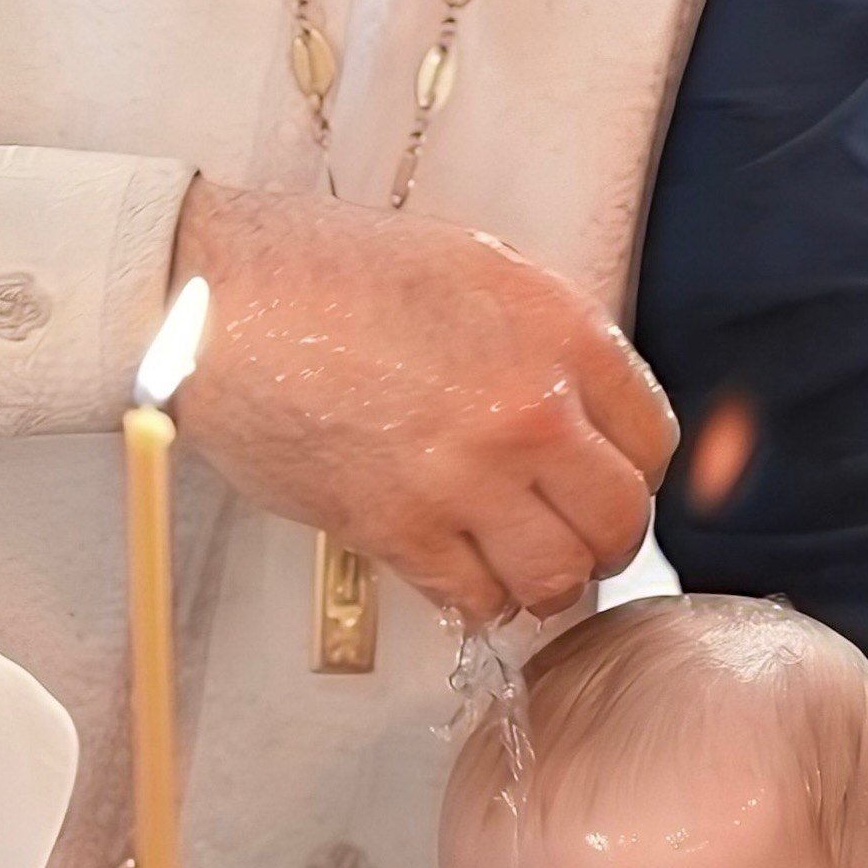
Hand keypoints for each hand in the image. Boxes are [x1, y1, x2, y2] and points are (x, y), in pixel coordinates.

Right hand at [172, 179, 675, 624]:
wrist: (215, 301)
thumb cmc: (325, 272)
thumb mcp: (470, 268)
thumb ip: (541, 339)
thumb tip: (581, 407)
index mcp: (556, 329)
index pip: (652, 438)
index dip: (629, 470)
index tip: (600, 479)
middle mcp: (527, 406)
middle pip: (620, 521)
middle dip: (599, 539)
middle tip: (565, 532)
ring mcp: (465, 475)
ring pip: (557, 577)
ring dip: (541, 580)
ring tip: (513, 561)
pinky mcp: (399, 527)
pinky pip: (475, 599)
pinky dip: (474, 598)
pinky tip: (456, 570)